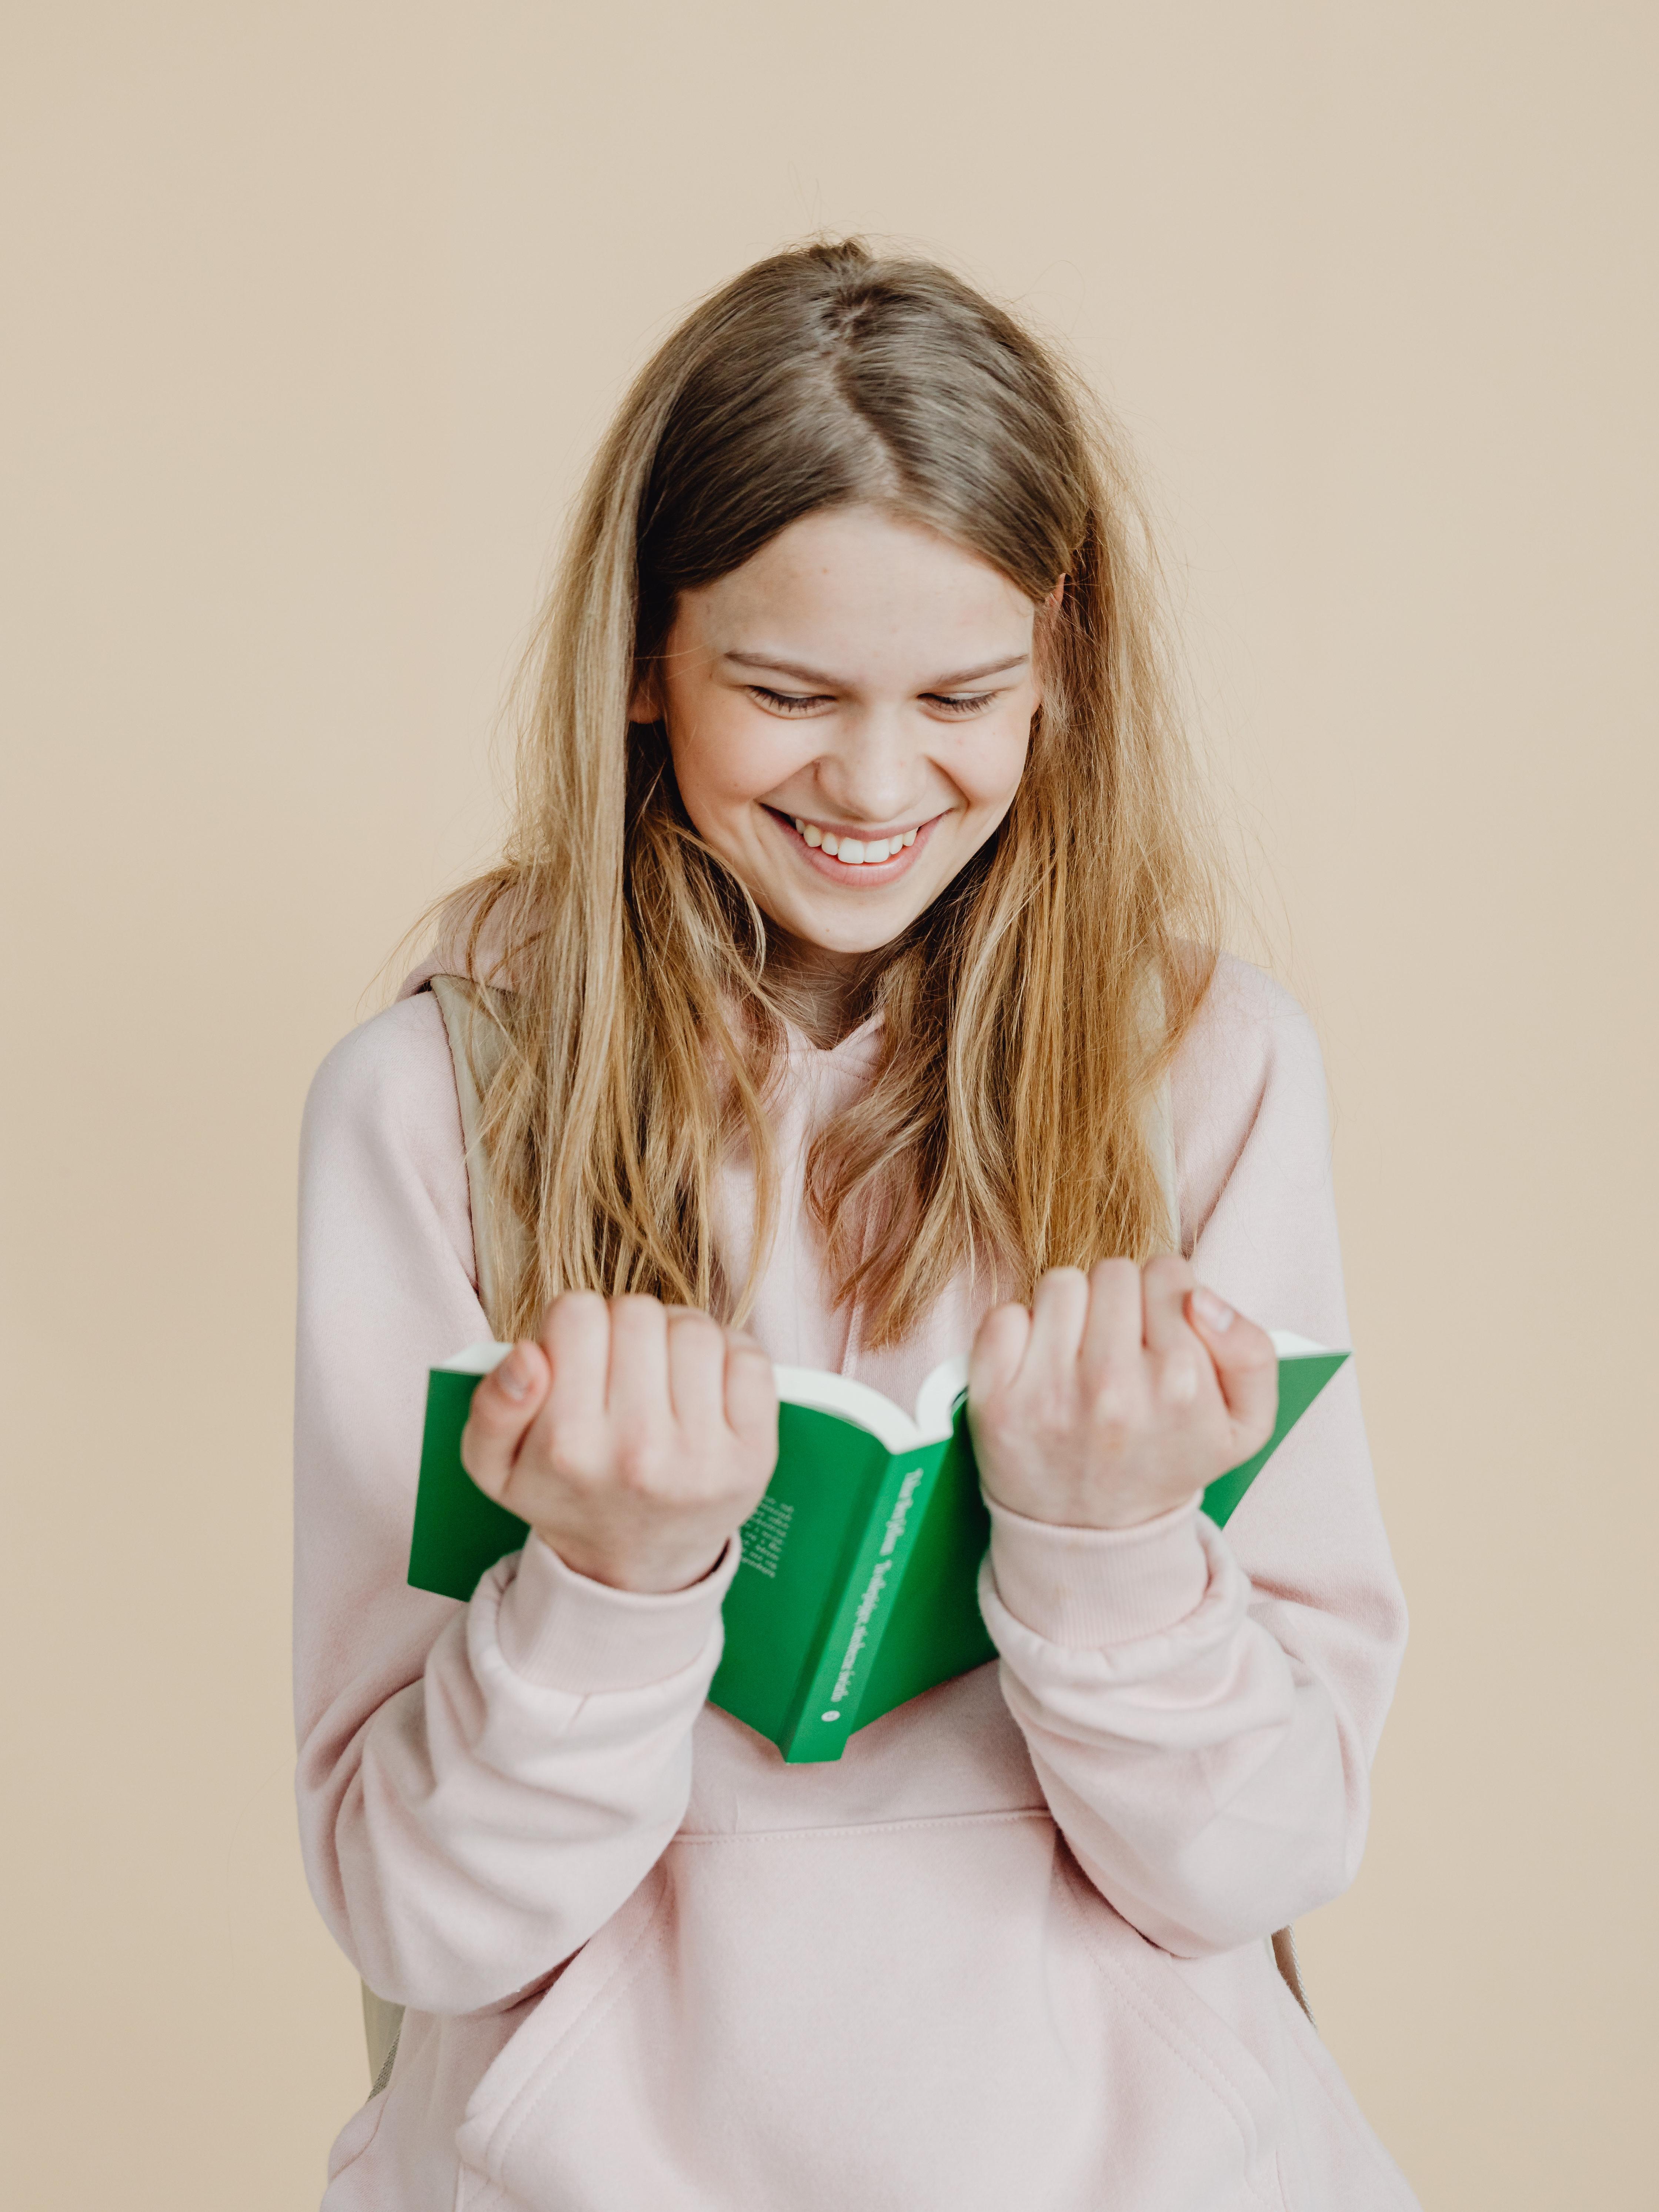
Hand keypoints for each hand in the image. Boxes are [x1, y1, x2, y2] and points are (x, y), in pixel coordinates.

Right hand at [460, 1292, 778, 1593]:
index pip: (576, 1312)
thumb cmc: (567, 1496)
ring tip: (663, 1374)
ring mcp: (702, 1455)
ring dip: (677, 1337)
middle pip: (638, 1313)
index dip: (574, 1326)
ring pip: (694, 1328)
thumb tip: (527, 1355)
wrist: (634, 1566)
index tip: (578, 1359)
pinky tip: (705, 1386)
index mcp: (569, 1446)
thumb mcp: (497, 1466)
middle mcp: (637, 1451)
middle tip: (622, 1368)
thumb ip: (491, 1406)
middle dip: (626, 1329)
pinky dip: (729, 1356)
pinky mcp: (754, 1455)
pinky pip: (749, 1357)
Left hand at [967, 1257, 1277, 1530]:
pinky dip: (1020, 1333)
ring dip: (1072, 1311)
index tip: (1159, 1337)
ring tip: (1081, 1358)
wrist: (1095, 1537)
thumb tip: (1199, 1297)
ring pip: (1060, 1284)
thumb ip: (1250, 1350)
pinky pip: (1004, 1315)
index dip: (1166, 1298)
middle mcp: (1111, 1388)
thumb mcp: (1244, 1424)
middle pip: (1113, 1272)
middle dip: (1120, 1301)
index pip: (1167, 1272)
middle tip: (1120, 1350)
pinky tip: (1040, 1368)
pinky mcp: (995, 1402)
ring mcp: (1047, 1395)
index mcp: (1178, 1385)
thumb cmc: (1168, 1462)